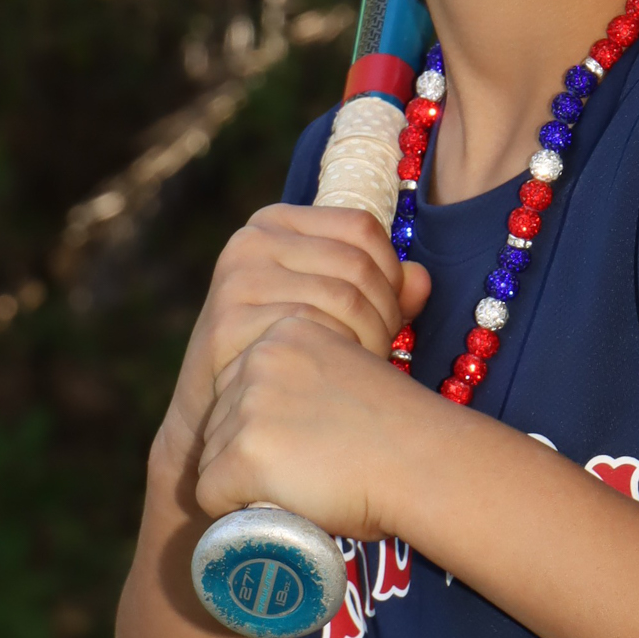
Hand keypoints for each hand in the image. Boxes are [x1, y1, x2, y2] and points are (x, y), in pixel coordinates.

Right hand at [152, 204, 430, 489]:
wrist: (216, 413)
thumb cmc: (285, 355)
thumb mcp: (331, 308)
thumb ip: (380, 288)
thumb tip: (422, 280)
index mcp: (275, 223)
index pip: (362, 227)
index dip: (392, 272)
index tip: (392, 313)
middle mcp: (250, 243)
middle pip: (357, 265)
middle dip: (386, 313)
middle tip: (381, 351)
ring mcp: (236, 282)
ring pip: (343, 298)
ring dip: (369, 339)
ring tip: (361, 368)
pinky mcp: (228, 324)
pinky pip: (314, 331)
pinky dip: (338, 358)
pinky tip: (334, 380)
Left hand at [194, 308, 443, 538]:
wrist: (426, 462)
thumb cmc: (404, 433)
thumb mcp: (354, 375)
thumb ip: (318, 374)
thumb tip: (309, 383)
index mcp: (289, 331)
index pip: (241, 387)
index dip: (269, 425)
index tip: (310, 443)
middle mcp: (262, 358)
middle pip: (221, 420)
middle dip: (252, 453)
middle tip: (310, 470)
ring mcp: (250, 403)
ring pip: (214, 458)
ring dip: (248, 482)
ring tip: (306, 485)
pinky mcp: (247, 449)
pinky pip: (211, 494)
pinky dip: (237, 511)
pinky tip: (281, 506)